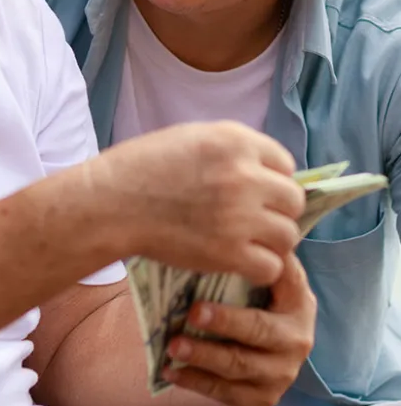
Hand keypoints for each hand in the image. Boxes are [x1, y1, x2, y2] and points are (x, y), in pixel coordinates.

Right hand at [95, 120, 303, 286]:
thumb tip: (266, 171)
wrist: (112, 203)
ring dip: (271, 242)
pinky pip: (271, 267)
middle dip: (278, 212)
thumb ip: (233, 150)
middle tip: (256, 221)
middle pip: (293, 201)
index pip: (285, 164)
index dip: (273, 181)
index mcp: (236, 141)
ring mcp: (240, 216)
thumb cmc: (144, 167)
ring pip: (287, 235)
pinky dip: (260, 268)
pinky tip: (240, 262)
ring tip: (248, 243)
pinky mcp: (229, 253)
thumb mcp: (193, 137)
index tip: (258, 193)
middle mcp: (245, 175)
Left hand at [161, 253, 315, 405]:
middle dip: (225, 322)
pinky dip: (196, 382)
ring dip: (204, 356)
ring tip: (173, 345)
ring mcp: (282, 373)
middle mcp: (298, 339)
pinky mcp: (263, 398)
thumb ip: (254, 255)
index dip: (260, 271)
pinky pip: (227, 393)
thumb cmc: (254, 299)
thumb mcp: (262, 277)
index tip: (227, 261)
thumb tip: (223, 225)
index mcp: (298, 301)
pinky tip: (172, 370)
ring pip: (239, 366)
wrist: (264, 351)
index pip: (282, 283)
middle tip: (193, 312)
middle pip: (259, 330)